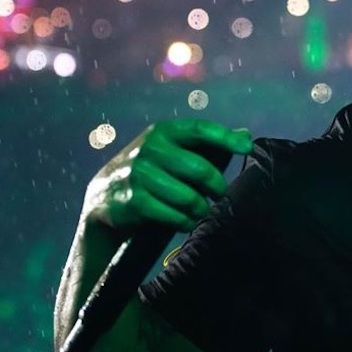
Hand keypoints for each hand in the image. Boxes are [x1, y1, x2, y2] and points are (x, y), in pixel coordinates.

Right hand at [81, 119, 253, 236]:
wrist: (104, 196)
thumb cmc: (151, 171)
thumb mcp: (173, 150)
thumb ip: (207, 144)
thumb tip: (245, 135)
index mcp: (164, 131)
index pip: (201, 130)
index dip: (226, 138)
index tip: (247, 148)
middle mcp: (150, 149)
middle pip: (199, 169)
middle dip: (216, 186)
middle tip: (219, 195)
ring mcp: (140, 175)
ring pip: (188, 197)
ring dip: (201, 209)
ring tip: (202, 211)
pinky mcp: (134, 201)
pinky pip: (173, 215)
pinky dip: (185, 222)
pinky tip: (187, 222)